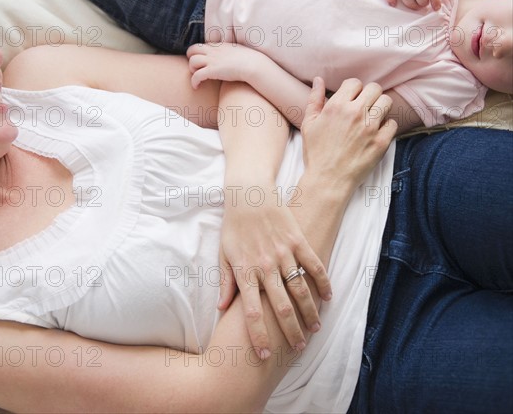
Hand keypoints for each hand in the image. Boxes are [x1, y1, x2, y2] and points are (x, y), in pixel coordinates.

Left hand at [186, 42, 255, 88]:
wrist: (253, 65)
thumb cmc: (250, 60)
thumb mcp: (238, 51)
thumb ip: (231, 52)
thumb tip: (232, 57)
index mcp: (219, 45)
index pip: (202, 45)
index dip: (198, 54)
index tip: (202, 62)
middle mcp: (213, 51)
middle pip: (192, 49)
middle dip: (190, 58)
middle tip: (195, 68)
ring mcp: (212, 60)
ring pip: (192, 61)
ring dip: (192, 70)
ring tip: (198, 77)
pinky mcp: (212, 71)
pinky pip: (196, 75)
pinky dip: (193, 82)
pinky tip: (197, 87)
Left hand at [217, 183, 331, 358]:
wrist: (248, 194)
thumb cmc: (234, 225)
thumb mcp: (224, 253)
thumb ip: (225, 281)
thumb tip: (222, 307)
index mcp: (245, 271)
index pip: (252, 312)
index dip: (259, 336)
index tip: (265, 355)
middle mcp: (266, 266)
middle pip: (280, 307)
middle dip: (290, 332)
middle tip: (297, 348)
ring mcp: (284, 253)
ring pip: (300, 290)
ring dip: (309, 312)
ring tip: (315, 328)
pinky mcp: (298, 241)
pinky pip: (314, 265)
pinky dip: (323, 282)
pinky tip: (328, 297)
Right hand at [301, 77, 395, 190]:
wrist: (327, 180)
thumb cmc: (316, 153)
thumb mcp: (309, 124)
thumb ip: (314, 99)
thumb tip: (319, 80)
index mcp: (336, 106)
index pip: (355, 83)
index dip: (354, 90)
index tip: (352, 100)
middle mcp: (355, 113)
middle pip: (374, 88)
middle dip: (370, 95)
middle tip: (365, 107)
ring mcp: (370, 128)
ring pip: (387, 101)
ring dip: (380, 108)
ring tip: (372, 118)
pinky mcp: (381, 142)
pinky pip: (393, 123)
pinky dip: (386, 127)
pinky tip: (376, 133)